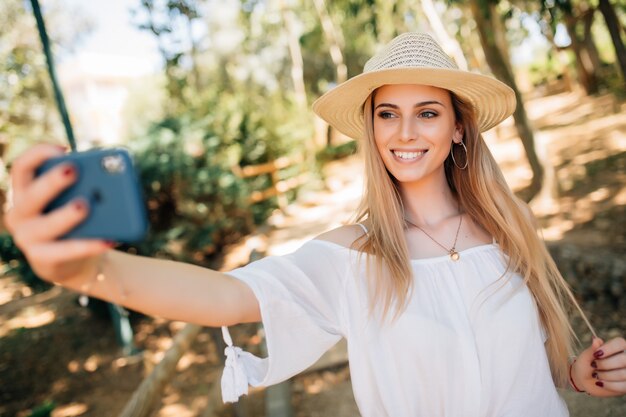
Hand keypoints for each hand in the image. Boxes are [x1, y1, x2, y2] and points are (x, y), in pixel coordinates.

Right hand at [4, 144, 111, 285]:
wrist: (72, 260)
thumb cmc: (76, 221)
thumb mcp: (78, 199)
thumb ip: (88, 187)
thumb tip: (112, 176)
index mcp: (26, 192)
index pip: (21, 167)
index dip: (38, 155)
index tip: (63, 149)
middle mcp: (20, 213)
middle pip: (32, 195)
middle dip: (52, 181)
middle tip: (73, 170)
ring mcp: (27, 238)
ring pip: (46, 225)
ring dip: (66, 215)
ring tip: (85, 206)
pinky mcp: (42, 259)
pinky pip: (65, 251)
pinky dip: (87, 245)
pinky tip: (108, 239)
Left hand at [572, 336, 625, 396]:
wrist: (584, 380)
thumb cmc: (586, 364)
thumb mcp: (586, 356)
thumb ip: (593, 349)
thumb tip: (596, 339)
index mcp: (617, 347)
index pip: (620, 343)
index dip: (609, 348)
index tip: (596, 355)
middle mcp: (625, 358)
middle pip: (624, 359)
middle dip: (605, 364)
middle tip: (594, 366)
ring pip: (624, 374)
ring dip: (606, 376)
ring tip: (596, 375)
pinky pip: (624, 386)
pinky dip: (609, 385)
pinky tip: (600, 383)